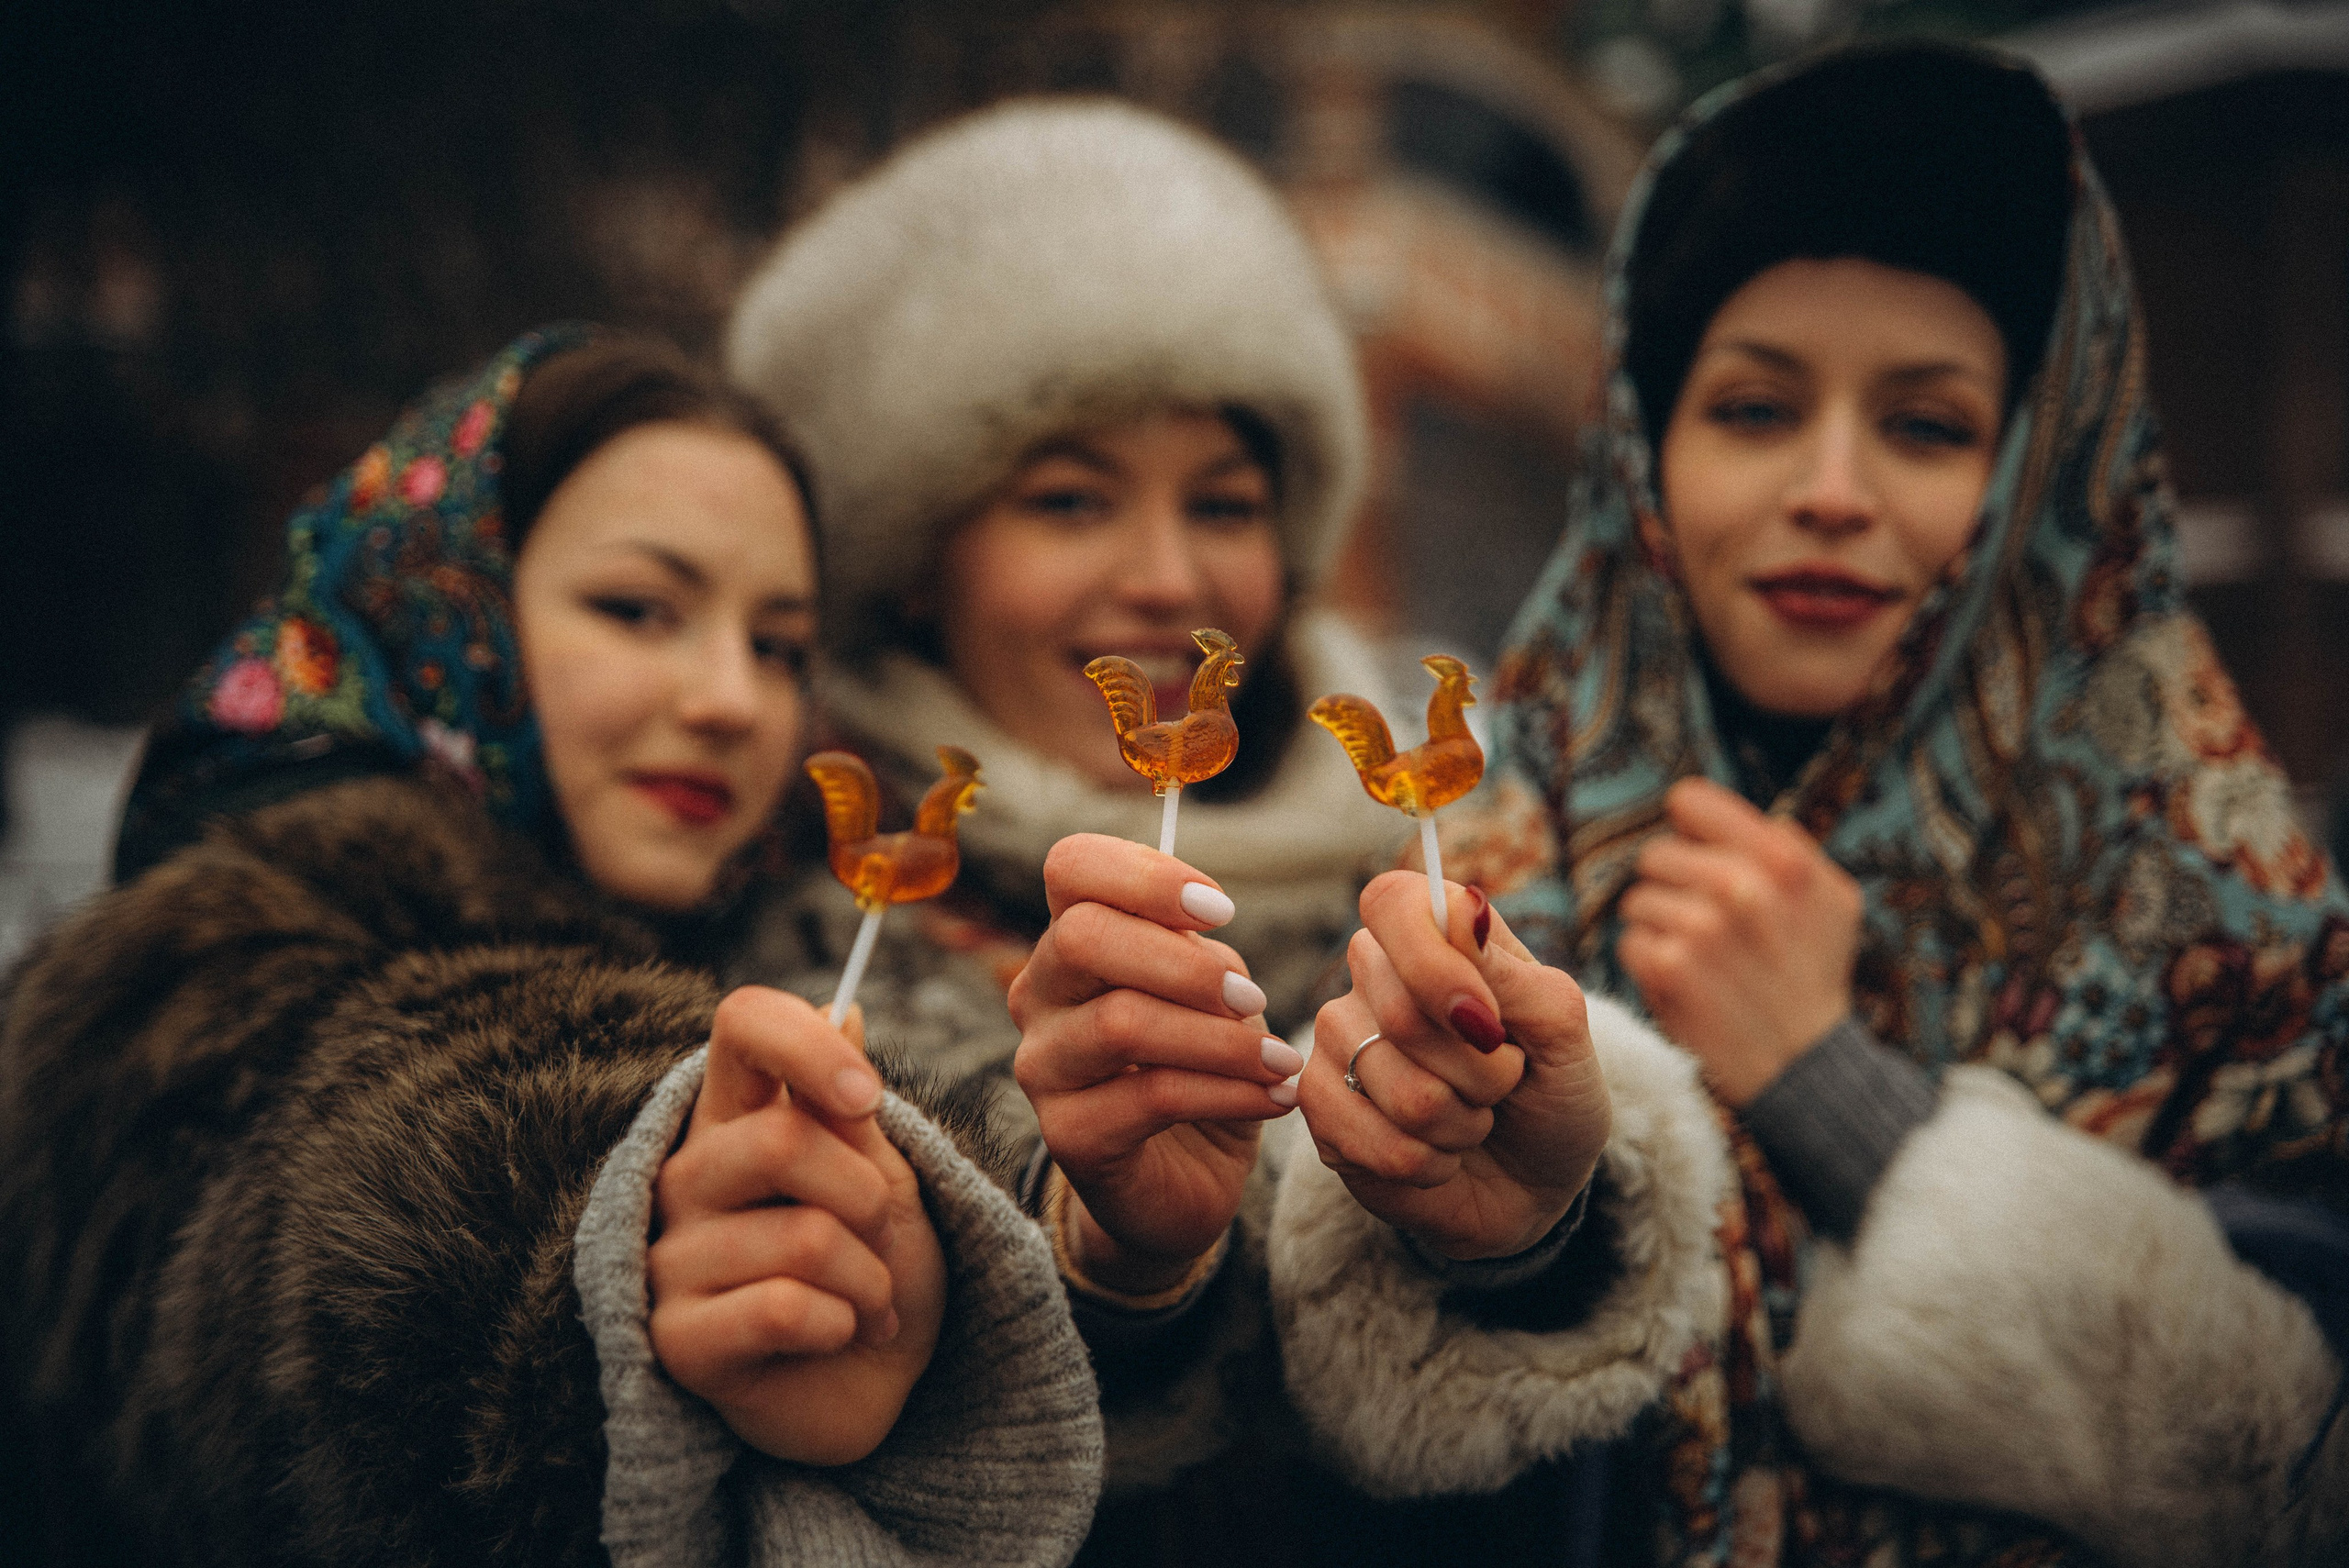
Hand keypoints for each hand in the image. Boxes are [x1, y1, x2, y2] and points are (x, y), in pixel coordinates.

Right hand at [650, 986, 946, 1465]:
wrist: (882, 1385)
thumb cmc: (879, 1267)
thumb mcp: (884, 1177)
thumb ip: (851, 1110)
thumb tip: (846, 1004)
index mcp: (736, 1117)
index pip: (743, 1024)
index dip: (808, 1044)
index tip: (867, 1099)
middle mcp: (688, 1175)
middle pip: (780, 1141)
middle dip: (868, 1198)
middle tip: (883, 1240)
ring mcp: (670, 1257)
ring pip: (801, 1237)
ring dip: (870, 1279)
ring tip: (870, 1302)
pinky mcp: (674, 1338)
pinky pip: (780, 1309)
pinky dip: (841, 1324)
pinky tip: (838, 1337)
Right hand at [1010, 833, 1295, 1295]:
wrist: (1186, 1177)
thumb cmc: (1201, 1064)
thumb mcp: (1210, 993)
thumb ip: (1199, 952)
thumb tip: (1207, 929)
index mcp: (1071, 938)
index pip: (1072, 866)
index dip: (1147, 874)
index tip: (1220, 910)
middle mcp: (1040, 993)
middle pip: (1084, 936)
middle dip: (1185, 963)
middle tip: (1253, 998)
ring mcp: (1043, 1065)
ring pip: (1121, 1022)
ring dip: (1220, 1039)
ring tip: (1280, 1061)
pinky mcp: (1067, 1135)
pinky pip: (1151, 1097)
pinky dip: (1229, 1092)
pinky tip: (1275, 1098)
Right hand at [1300, 873, 1610, 1259]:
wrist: (1532, 1182)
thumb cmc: (1549, 1091)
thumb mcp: (1561, 1030)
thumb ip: (1512, 972)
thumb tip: (1463, 907)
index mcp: (1429, 935)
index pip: (1393, 904)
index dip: (1435, 965)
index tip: (1489, 1022)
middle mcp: (1370, 978)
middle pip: (1405, 1015)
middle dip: (1483, 1072)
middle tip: (1502, 1083)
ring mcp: (1335, 1043)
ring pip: (1403, 1091)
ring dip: (1463, 1125)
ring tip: (1471, 1121)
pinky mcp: (1319, 1111)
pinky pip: (1377, 1145)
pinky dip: (1432, 1165)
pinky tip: (1439, 1155)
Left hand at [1618, 777, 1862, 1105]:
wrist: (1801, 1066)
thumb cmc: (1812, 976)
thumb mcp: (1833, 901)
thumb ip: (1793, 848)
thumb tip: (1752, 818)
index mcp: (1782, 859)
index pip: (1689, 801)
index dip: (1690, 831)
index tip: (1699, 856)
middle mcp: (1741, 886)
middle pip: (1657, 854)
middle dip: (1675, 887)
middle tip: (1708, 926)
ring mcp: (1701, 927)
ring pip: (1638, 899)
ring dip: (1661, 928)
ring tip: (1702, 959)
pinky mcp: (1668, 968)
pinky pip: (1631, 942)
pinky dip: (1650, 963)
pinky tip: (1687, 984)